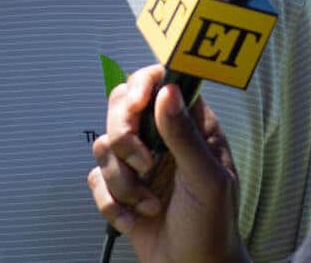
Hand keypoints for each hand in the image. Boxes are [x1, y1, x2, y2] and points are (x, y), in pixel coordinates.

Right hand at [87, 65, 250, 262]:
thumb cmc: (213, 227)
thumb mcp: (207, 180)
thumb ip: (185, 135)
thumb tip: (168, 92)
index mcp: (191, 127)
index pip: (162, 82)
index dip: (143, 85)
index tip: (136, 105)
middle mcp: (162, 138)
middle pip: (122, 107)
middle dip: (125, 137)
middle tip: (143, 162)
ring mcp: (139, 162)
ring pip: (105, 145)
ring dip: (122, 180)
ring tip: (147, 201)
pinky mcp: (120, 187)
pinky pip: (96, 179)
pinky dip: (112, 203)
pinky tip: (135, 217)